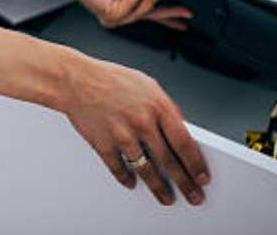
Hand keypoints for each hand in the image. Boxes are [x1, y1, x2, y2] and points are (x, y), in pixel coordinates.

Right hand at [61, 53, 210, 205]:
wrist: (75, 79)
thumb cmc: (110, 79)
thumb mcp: (147, 85)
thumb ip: (165, 107)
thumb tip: (180, 130)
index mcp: (157, 106)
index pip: (184, 143)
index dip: (196, 163)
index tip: (202, 177)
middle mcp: (141, 122)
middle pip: (169, 161)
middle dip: (184, 183)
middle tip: (193, 196)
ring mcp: (122, 135)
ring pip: (146, 170)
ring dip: (158, 188)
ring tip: (167, 197)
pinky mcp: (103, 144)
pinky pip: (119, 169)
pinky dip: (126, 178)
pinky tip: (133, 183)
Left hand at [69, 0, 192, 30]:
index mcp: (127, 0)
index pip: (151, 11)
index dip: (168, 16)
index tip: (184, 19)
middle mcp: (122, 11)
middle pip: (151, 16)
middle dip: (171, 14)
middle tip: (187, 12)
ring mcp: (116, 16)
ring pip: (143, 12)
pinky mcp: (110, 15)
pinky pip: (132, 6)